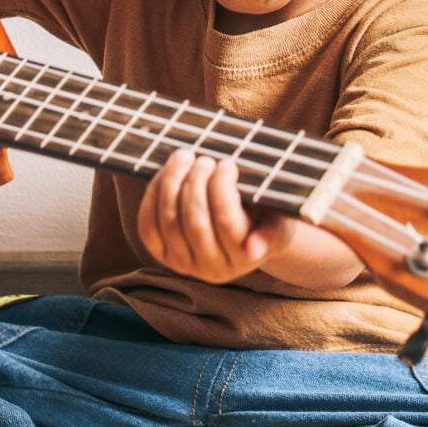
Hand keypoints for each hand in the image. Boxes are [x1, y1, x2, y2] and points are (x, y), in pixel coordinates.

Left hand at [136, 149, 291, 283]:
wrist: (243, 232)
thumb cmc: (265, 218)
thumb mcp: (279, 223)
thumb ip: (272, 234)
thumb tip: (254, 249)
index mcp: (243, 259)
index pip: (226, 222)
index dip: (222, 188)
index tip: (227, 164)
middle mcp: (212, 269)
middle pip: (195, 221)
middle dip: (196, 182)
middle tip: (205, 159)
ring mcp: (184, 265)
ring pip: (169, 221)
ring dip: (172, 182)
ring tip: (185, 157)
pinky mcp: (161, 255)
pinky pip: (148, 225)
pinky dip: (153, 195)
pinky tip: (166, 173)